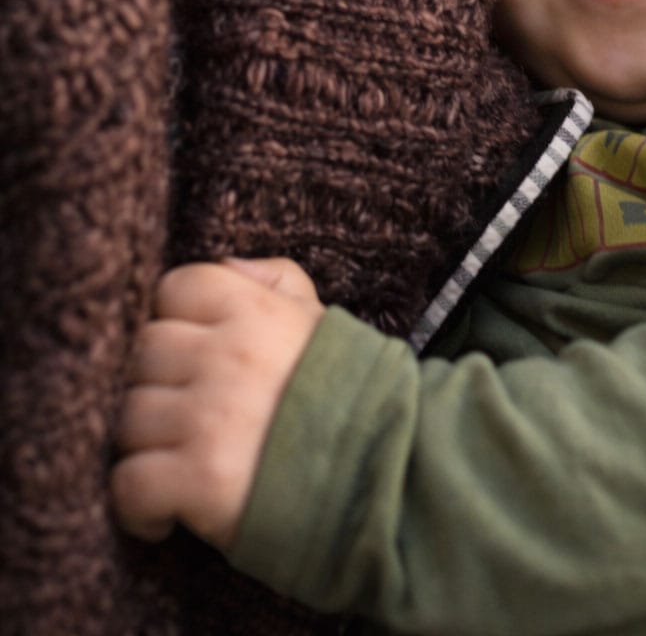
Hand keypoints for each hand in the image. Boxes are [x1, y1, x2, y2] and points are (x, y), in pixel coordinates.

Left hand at [112, 257, 323, 548]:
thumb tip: (227, 265)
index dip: (175, 321)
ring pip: (129, 417)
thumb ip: (277, 279)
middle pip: (143, 352)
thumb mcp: (320, 322)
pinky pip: (129, 481)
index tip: (191, 355)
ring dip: (145, 446)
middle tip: (181, 414)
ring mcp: (211, 416)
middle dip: (155, 384)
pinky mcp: (200, 479)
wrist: (384, 478)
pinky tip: (164, 514)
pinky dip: (137, 506)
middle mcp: (229, 355)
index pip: (175, 288)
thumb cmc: (348, 397)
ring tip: (178, 462)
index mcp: (255, 311)